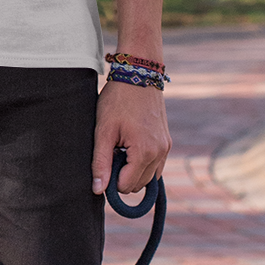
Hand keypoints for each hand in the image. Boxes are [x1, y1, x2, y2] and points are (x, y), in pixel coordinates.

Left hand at [93, 79, 170, 198]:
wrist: (139, 75)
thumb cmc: (118, 100)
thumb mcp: (103, 131)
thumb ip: (100, 162)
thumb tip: (98, 190)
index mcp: (145, 152)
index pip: (126, 186)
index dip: (110, 179)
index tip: (103, 161)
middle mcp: (160, 153)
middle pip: (138, 184)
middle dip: (122, 175)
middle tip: (110, 152)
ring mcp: (166, 147)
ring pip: (149, 177)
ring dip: (132, 170)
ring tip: (119, 148)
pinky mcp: (167, 141)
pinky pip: (156, 165)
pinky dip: (142, 163)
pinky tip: (129, 148)